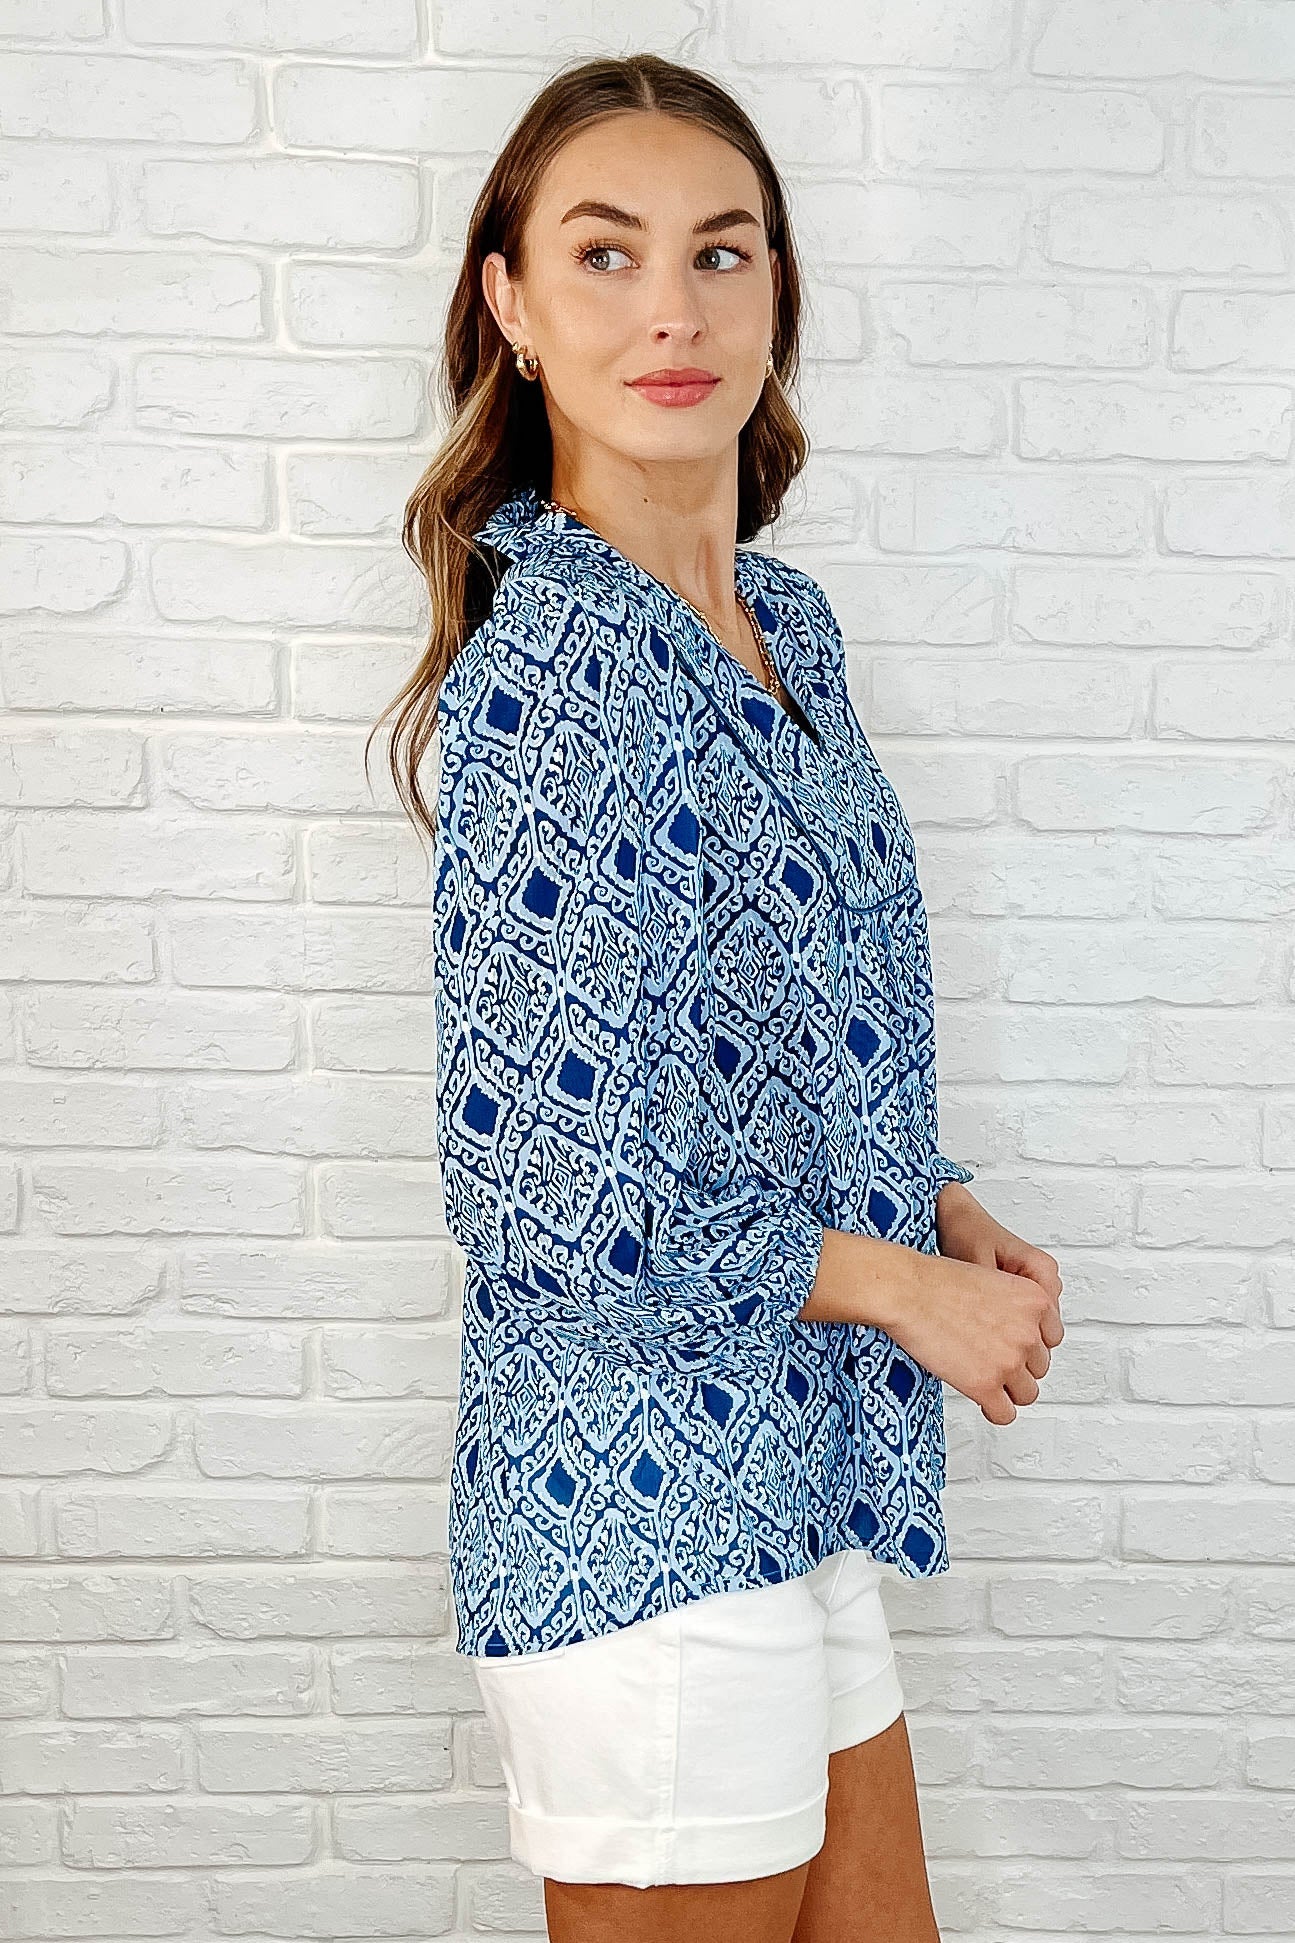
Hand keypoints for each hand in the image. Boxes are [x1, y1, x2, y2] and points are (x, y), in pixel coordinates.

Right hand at [880, 1202, 1064, 1425]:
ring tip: (986, 1381)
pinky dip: (995, 1411)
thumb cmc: (936, 1282)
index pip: (1052, 1339)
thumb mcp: (992, 1278)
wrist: (908, 1291)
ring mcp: (1009, 1361)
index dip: (1030, 1344)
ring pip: (1027, 1393)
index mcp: (1035, 1300)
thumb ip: (1013, 1307)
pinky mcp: (986, 1385)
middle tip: (991, 1361)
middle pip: (1039, 1367)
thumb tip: (1013, 1332)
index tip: (1015, 1348)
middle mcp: (1028, 1332)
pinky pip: (1005, 1414)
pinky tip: (983, 1402)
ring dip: (1007, 1389)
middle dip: (1017, 1366)